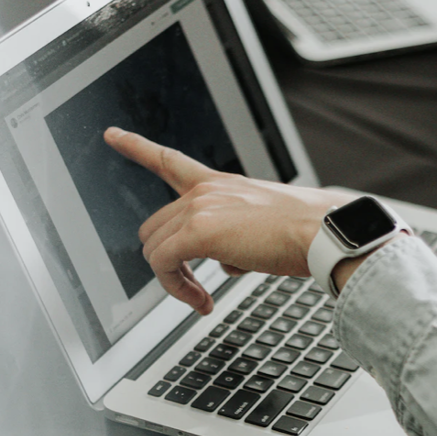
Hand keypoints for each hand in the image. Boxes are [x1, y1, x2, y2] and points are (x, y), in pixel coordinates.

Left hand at [104, 127, 354, 314]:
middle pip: (155, 227)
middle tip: (195, 286)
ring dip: (174, 280)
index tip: (113, 134)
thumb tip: (228, 263)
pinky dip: (177, 288)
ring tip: (201, 297)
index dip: (137, 146)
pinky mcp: (198, 232)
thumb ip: (237, 237)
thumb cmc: (307, 232)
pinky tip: (202, 301)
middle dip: (168, 260)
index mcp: (222, 184)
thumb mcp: (265, 226)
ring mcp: (200, 207)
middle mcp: (207, 190)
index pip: (170, 161)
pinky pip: (163, 265)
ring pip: (155, 249)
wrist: (323, 232)